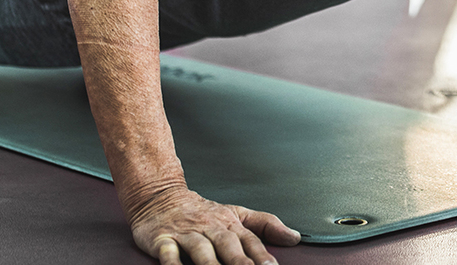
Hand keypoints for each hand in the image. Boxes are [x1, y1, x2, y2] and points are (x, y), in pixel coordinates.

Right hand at [130, 185, 300, 264]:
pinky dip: (172, 263)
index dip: (261, 255)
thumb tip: (294, 237)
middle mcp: (210, 228)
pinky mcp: (162, 240)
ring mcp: (187, 233)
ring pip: (201, 250)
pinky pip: (168, 253)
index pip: (250, 240)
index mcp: (230, 223)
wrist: (161, 197)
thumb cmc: (203, 212)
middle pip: (228, 245)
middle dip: (240, 263)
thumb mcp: (237, 214)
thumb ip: (266, 226)